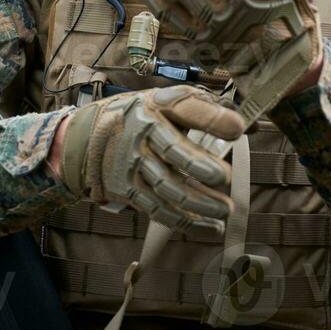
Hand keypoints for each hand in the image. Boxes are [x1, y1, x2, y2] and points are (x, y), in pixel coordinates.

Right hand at [57, 85, 245, 234]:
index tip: (237, 129)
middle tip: (226, 178)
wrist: (88, 137)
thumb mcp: (165, 102)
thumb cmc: (142, 118)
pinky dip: (186, 222)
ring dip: (200, 202)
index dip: (211, 118)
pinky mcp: (128, 189)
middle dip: (202, 167)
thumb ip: (202, 110)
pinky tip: (211, 227)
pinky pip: (160, 209)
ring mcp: (133, 163)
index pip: (184, 108)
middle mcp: (142, 133)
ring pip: (169, 187)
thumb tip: (242, 126)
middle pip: (174, 152)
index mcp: (156, 106)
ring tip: (225, 210)